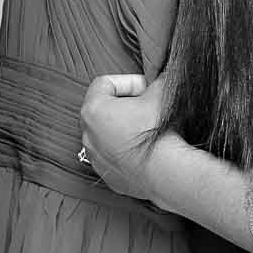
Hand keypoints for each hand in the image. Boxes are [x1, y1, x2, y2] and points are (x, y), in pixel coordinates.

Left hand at [79, 72, 167, 201]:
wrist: (165, 172)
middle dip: (124, 105)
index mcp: (94, 109)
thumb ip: (158, 80)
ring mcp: (95, 157)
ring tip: (146, 129)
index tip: (146, 88)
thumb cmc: (157, 131)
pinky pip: (113, 157)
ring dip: (123, 128)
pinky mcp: (106, 175)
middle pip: (102, 109)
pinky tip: (145, 150)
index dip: (128, 82)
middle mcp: (87, 134)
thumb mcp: (161, 94)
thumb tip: (161, 77)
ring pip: (106, 135)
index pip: (104, 83)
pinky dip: (125, 151)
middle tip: (147, 106)